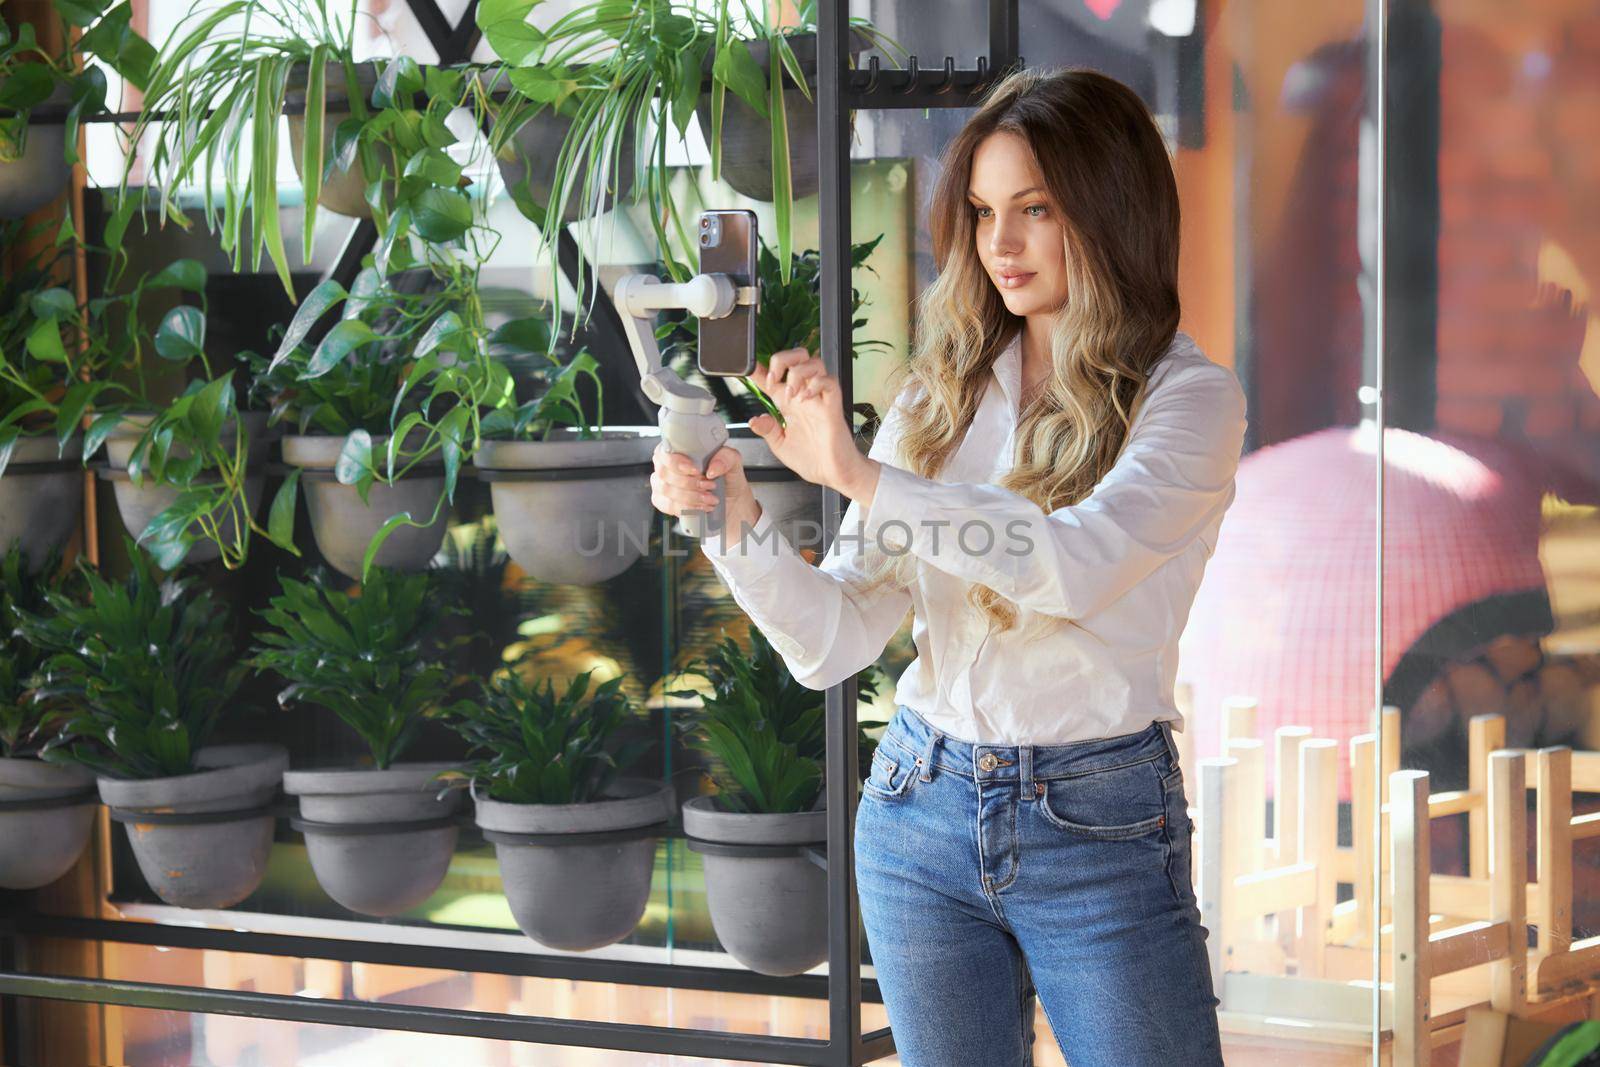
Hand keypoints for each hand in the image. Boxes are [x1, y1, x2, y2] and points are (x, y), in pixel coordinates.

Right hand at [651, 440, 751, 517]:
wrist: (731, 500)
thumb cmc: (727, 477)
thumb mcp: (733, 461)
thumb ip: (725, 458)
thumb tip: (712, 469)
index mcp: (679, 449)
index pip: (666, 452)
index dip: (677, 462)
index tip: (696, 470)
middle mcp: (667, 465)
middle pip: (664, 473)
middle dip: (689, 482)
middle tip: (710, 485)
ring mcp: (663, 485)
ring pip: (667, 491)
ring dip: (691, 496)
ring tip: (710, 497)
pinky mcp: (665, 503)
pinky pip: (669, 506)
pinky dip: (687, 508)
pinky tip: (701, 506)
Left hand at [747, 347, 869, 493]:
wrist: (832, 474)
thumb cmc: (812, 459)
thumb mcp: (780, 446)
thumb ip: (767, 430)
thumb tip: (754, 420)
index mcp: (789, 404)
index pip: (774, 378)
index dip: (759, 370)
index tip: (747, 369)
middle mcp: (803, 397)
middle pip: (798, 357)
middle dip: (782, 360)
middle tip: (774, 378)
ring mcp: (819, 400)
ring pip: (814, 363)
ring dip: (798, 373)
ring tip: (792, 394)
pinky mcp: (833, 407)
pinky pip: (829, 382)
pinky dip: (817, 384)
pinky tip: (807, 398)